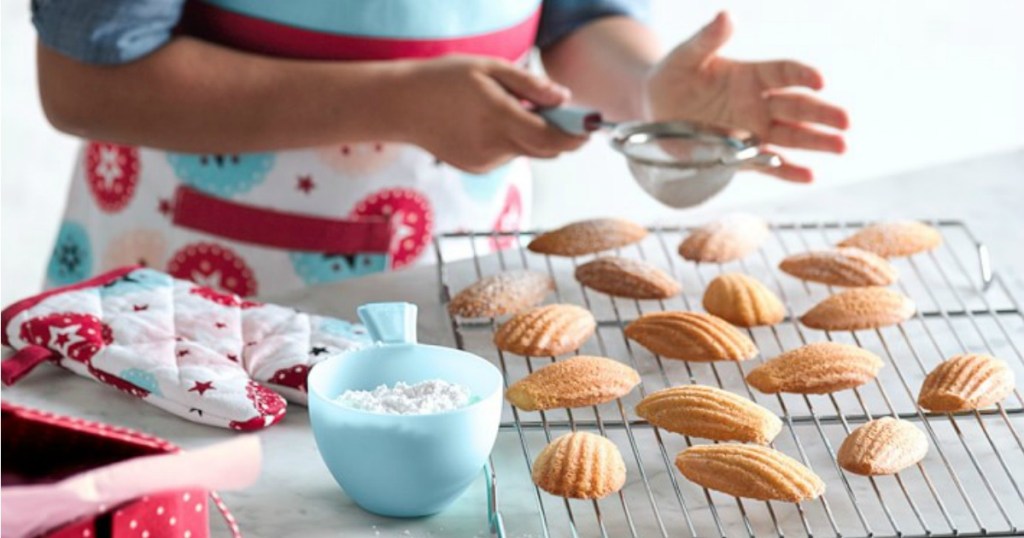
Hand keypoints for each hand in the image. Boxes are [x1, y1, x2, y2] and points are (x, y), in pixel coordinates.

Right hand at [395, 55, 587, 172]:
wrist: (400, 106)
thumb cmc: (442, 80)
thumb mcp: (488, 69)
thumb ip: (530, 85)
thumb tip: (565, 98)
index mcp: (499, 120)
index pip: (553, 139)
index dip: (576, 136)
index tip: (590, 128)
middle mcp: (494, 148)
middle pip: (545, 150)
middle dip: (559, 135)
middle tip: (557, 111)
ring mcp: (484, 162)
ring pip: (525, 151)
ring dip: (529, 135)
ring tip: (503, 108)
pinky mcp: (476, 168)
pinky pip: (506, 155)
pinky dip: (508, 141)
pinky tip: (484, 123)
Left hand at [645, 12, 848, 181]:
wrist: (654, 109)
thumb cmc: (673, 76)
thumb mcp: (685, 56)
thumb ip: (707, 39)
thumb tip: (725, 15)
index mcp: (750, 75)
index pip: (784, 72)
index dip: (802, 75)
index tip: (819, 80)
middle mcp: (758, 103)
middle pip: (796, 106)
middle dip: (821, 114)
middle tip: (845, 122)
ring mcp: (752, 131)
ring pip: (790, 135)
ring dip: (815, 142)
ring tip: (841, 147)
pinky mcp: (740, 156)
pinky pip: (767, 163)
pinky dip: (787, 170)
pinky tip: (809, 176)